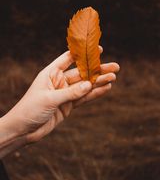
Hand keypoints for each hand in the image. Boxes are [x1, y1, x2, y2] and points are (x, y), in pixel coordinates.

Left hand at [2, 48, 119, 142]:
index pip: (68, 59)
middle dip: (98, 70)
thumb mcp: (50, 99)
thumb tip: (90, 84)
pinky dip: (94, 94)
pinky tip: (106, 89)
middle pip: (81, 73)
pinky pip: (83, 98)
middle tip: (115, 66)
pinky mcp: (68, 106)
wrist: (23, 130)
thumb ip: (70, 92)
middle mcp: (59, 81)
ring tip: (114, 77)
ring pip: (85, 86)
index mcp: (50, 73)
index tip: (98, 49)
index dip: (83, 53)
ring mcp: (64, 94)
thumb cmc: (30, 110)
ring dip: (99, 82)